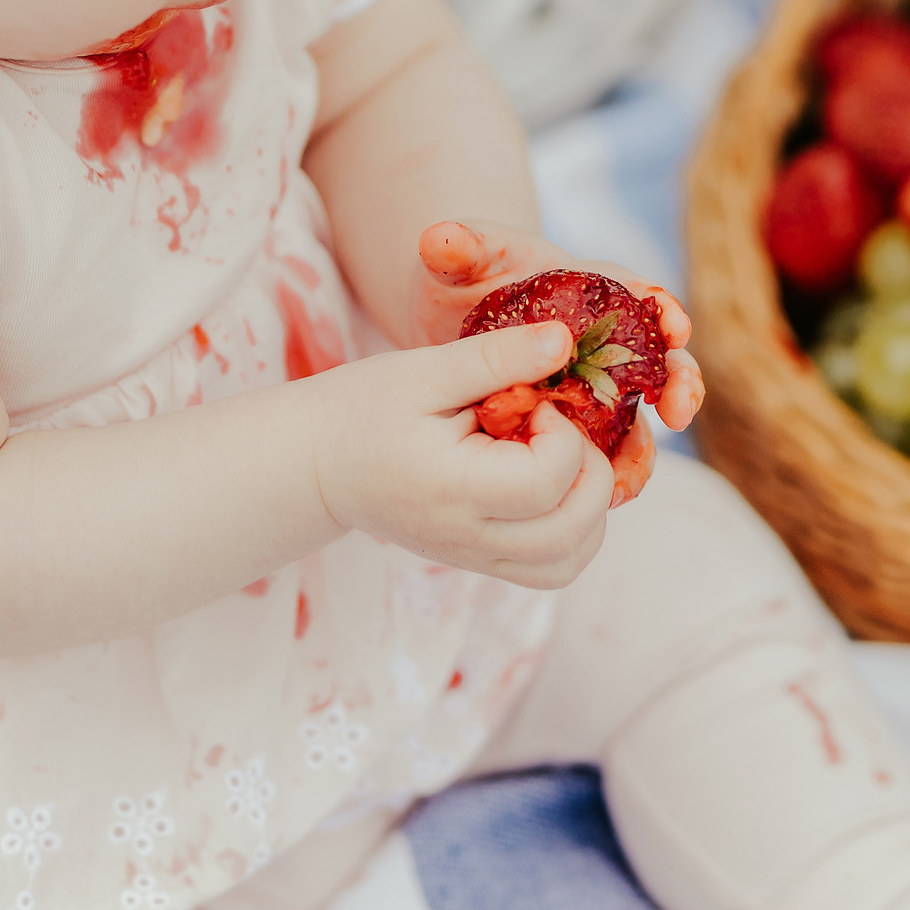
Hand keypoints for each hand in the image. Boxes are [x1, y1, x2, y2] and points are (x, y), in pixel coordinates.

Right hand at [308, 321, 616, 588]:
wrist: (317, 464)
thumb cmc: (364, 409)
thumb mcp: (425, 370)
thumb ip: (497, 357)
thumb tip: (564, 341)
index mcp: (452, 490)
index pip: (545, 481)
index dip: (562, 434)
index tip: (536, 401)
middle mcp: (467, 538)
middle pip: (571, 532)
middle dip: (592, 473)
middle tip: (561, 431)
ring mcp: (474, 557)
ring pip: (568, 561)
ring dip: (591, 509)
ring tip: (561, 461)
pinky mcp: (479, 560)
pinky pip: (549, 567)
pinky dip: (573, 530)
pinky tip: (552, 485)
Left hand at [415, 220, 705, 503]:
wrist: (441, 321)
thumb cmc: (458, 277)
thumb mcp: (455, 261)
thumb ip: (454, 248)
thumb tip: (441, 240)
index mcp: (588, 289)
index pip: (638, 292)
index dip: (662, 308)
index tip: (674, 326)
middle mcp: (603, 340)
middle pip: (657, 360)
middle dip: (678, 382)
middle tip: (678, 409)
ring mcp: (592, 385)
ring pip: (636, 416)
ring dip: (642, 447)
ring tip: (630, 478)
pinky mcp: (573, 423)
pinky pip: (602, 451)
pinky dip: (606, 474)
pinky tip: (602, 502)